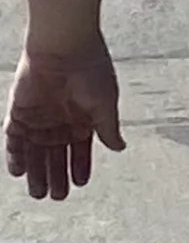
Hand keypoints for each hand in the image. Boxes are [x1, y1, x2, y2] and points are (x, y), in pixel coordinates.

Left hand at [6, 39, 125, 199]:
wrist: (62, 46)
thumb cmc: (89, 70)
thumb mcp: (105, 102)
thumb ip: (108, 128)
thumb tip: (120, 148)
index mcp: (82, 116)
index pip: (80, 148)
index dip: (81, 165)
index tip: (81, 183)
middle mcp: (59, 120)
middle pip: (56, 155)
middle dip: (57, 176)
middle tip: (57, 196)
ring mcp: (38, 118)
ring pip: (34, 152)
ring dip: (37, 173)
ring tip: (39, 193)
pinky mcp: (18, 113)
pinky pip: (13, 140)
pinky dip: (15, 157)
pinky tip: (20, 173)